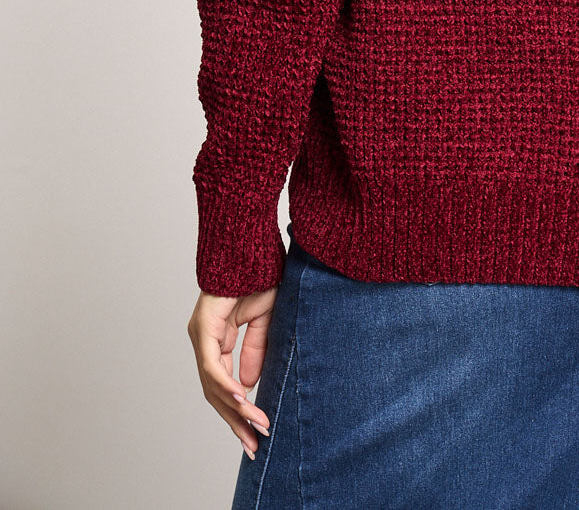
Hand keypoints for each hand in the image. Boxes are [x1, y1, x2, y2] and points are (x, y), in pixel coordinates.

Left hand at [188, 287, 276, 458]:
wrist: (250, 246)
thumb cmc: (258, 276)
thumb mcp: (263, 321)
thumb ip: (255, 351)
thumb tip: (249, 386)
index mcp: (216, 341)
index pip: (223, 386)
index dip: (239, 412)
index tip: (256, 433)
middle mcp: (203, 342)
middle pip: (215, 393)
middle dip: (236, 422)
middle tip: (254, 447)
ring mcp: (200, 335)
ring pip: (213, 384)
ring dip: (236, 408)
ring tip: (255, 427)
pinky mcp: (203, 328)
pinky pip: (213, 364)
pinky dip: (227, 384)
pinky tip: (242, 398)